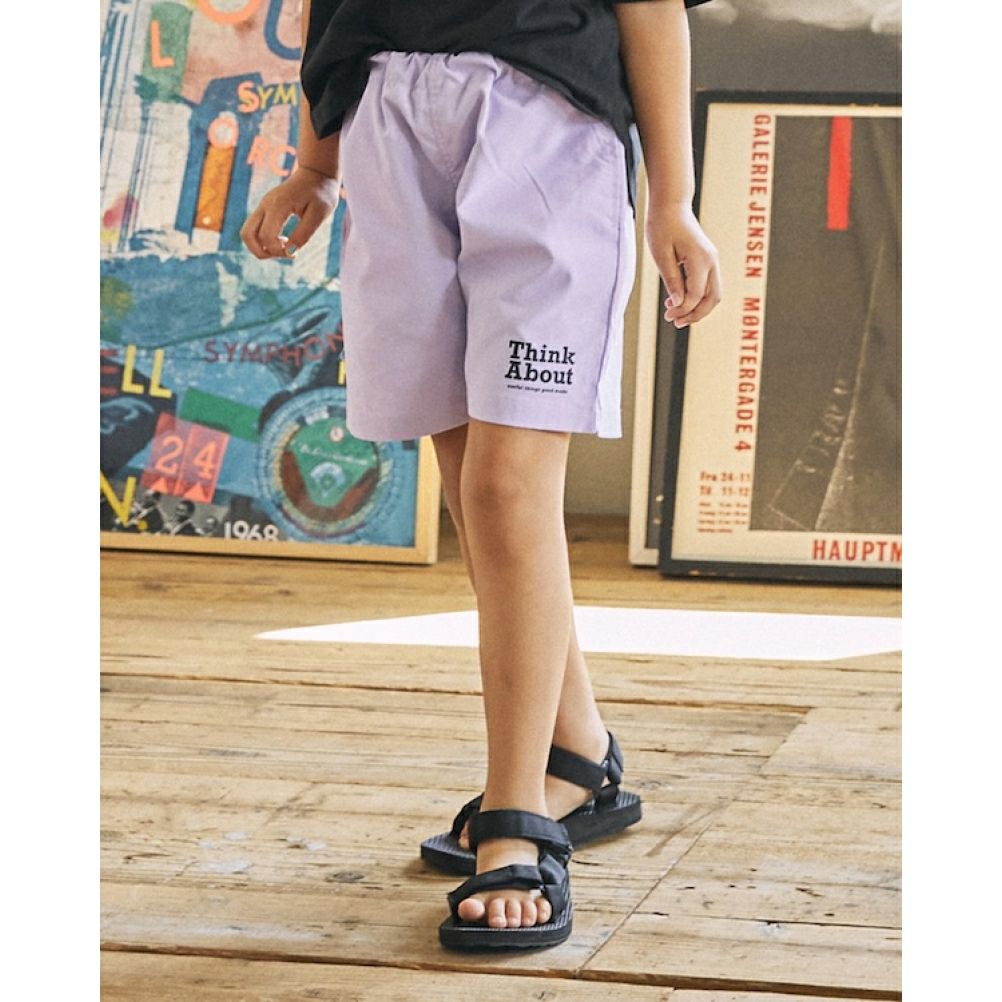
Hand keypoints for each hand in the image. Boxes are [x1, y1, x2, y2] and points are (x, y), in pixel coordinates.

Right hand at [240, 166, 341, 259]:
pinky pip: (255, 228)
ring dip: (261, 247)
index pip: (266, 236)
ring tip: (283, 248)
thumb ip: (303, 234)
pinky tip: (283, 240)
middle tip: (285, 253)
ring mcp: (263, 205)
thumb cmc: (321, 193)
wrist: (317, 173)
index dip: (278, 251)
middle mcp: (265, 204)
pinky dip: (264, 240)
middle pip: (247, 235)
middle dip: (263, 252)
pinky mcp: (265, 208)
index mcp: (278, 205)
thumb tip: (289, 251)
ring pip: (247, 233)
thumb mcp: (319, 215)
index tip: (295, 253)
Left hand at [645, 199, 721, 328]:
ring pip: (714, 293)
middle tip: (675, 322)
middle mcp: (712, 261)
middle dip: (696, 314)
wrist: (671, 205)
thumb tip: (678, 303)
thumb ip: (671, 280)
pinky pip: (708, 285)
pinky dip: (698, 297)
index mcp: (700, 259)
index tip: (667, 315)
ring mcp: (712, 260)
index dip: (683, 309)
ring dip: (698, 307)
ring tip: (677, 315)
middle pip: (713, 298)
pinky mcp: (708, 260)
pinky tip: (679, 301)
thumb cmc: (662, 226)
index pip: (696, 295)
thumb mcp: (661, 255)